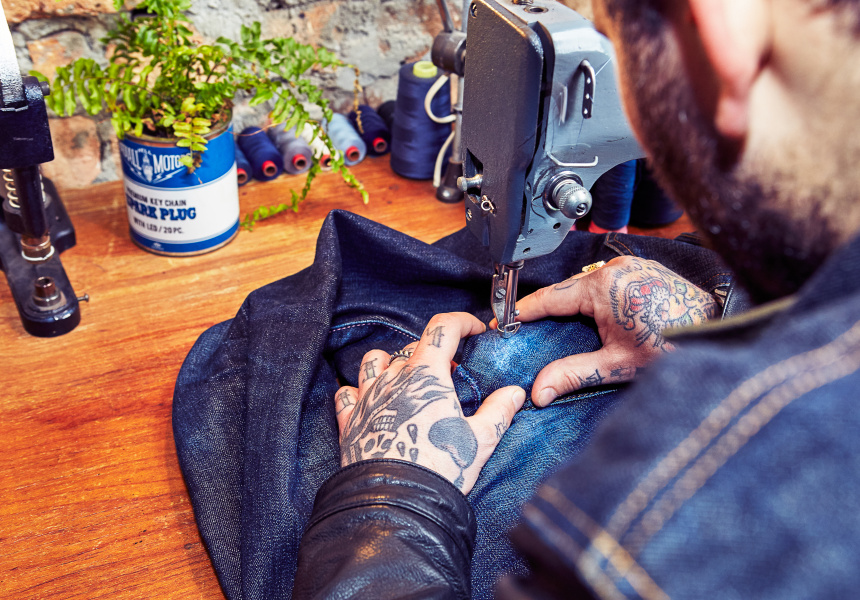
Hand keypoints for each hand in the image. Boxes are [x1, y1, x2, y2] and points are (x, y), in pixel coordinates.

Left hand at [335, 312, 526, 493]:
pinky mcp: (349, 421)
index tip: (473, 331)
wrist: (397, 503)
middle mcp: (393, 378)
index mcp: (426, 374)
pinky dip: (358, 391)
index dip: (461, 322)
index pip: (443, 328)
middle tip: (452, 375)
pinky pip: (346, 393)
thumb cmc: (440, 468)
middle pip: (413, 346)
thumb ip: (499, 411)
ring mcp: (368, 397)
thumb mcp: (480, 439)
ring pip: (374, 361)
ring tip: (407, 380)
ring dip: (392, 363)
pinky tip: (371, 401)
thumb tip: (514, 393)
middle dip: (435, 352)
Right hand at [498, 256, 718, 405]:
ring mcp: (630, 265)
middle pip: (567, 290)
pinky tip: (589, 318)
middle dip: (548, 311)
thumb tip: (539, 391)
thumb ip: (573, 373)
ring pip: (586, 285)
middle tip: (528, 330)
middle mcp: (614, 268)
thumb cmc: (675, 344)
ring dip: (572, 304)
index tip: (505, 321)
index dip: (525, 311)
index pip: (550, 297)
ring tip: (557, 328)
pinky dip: (592, 298)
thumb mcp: (617, 364)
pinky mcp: (642, 269)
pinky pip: (604, 281)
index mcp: (602, 285)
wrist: (720, 331)